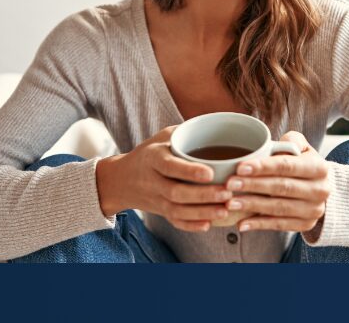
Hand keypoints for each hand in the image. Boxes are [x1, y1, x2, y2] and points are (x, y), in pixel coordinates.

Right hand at [95, 125, 232, 232]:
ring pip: (177, 211)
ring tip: (225, 210)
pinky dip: (191, 226)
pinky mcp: (160, 212)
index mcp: (153, 158)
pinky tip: (209, 225)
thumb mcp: (163, 136)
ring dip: (202, 213)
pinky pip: (174, 222)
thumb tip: (218, 121)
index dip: (189, 172)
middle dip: (202, 195)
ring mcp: (155, 199)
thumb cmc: (151, 152)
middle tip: (227, 193)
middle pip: (176, 193)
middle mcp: (153, 180)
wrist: (121, 179)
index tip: (210, 173)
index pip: (170, 166)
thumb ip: (186, 132)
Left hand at [227, 131, 332, 232]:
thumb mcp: (302, 148)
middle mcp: (320, 190)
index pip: (288, 166)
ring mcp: (314, 210)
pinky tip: (241, 223)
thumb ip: (291, 140)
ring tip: (230, 203)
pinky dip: (258, 225)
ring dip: (252, 206)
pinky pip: (279, 225)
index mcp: (319, 167)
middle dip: (253, 185)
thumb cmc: (302, 164)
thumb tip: (278, 144)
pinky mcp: (306, 225)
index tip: (240, 167)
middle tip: (230, 184)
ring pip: (279, 208)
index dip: (263, 167)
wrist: (319, 189)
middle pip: (282, 187)